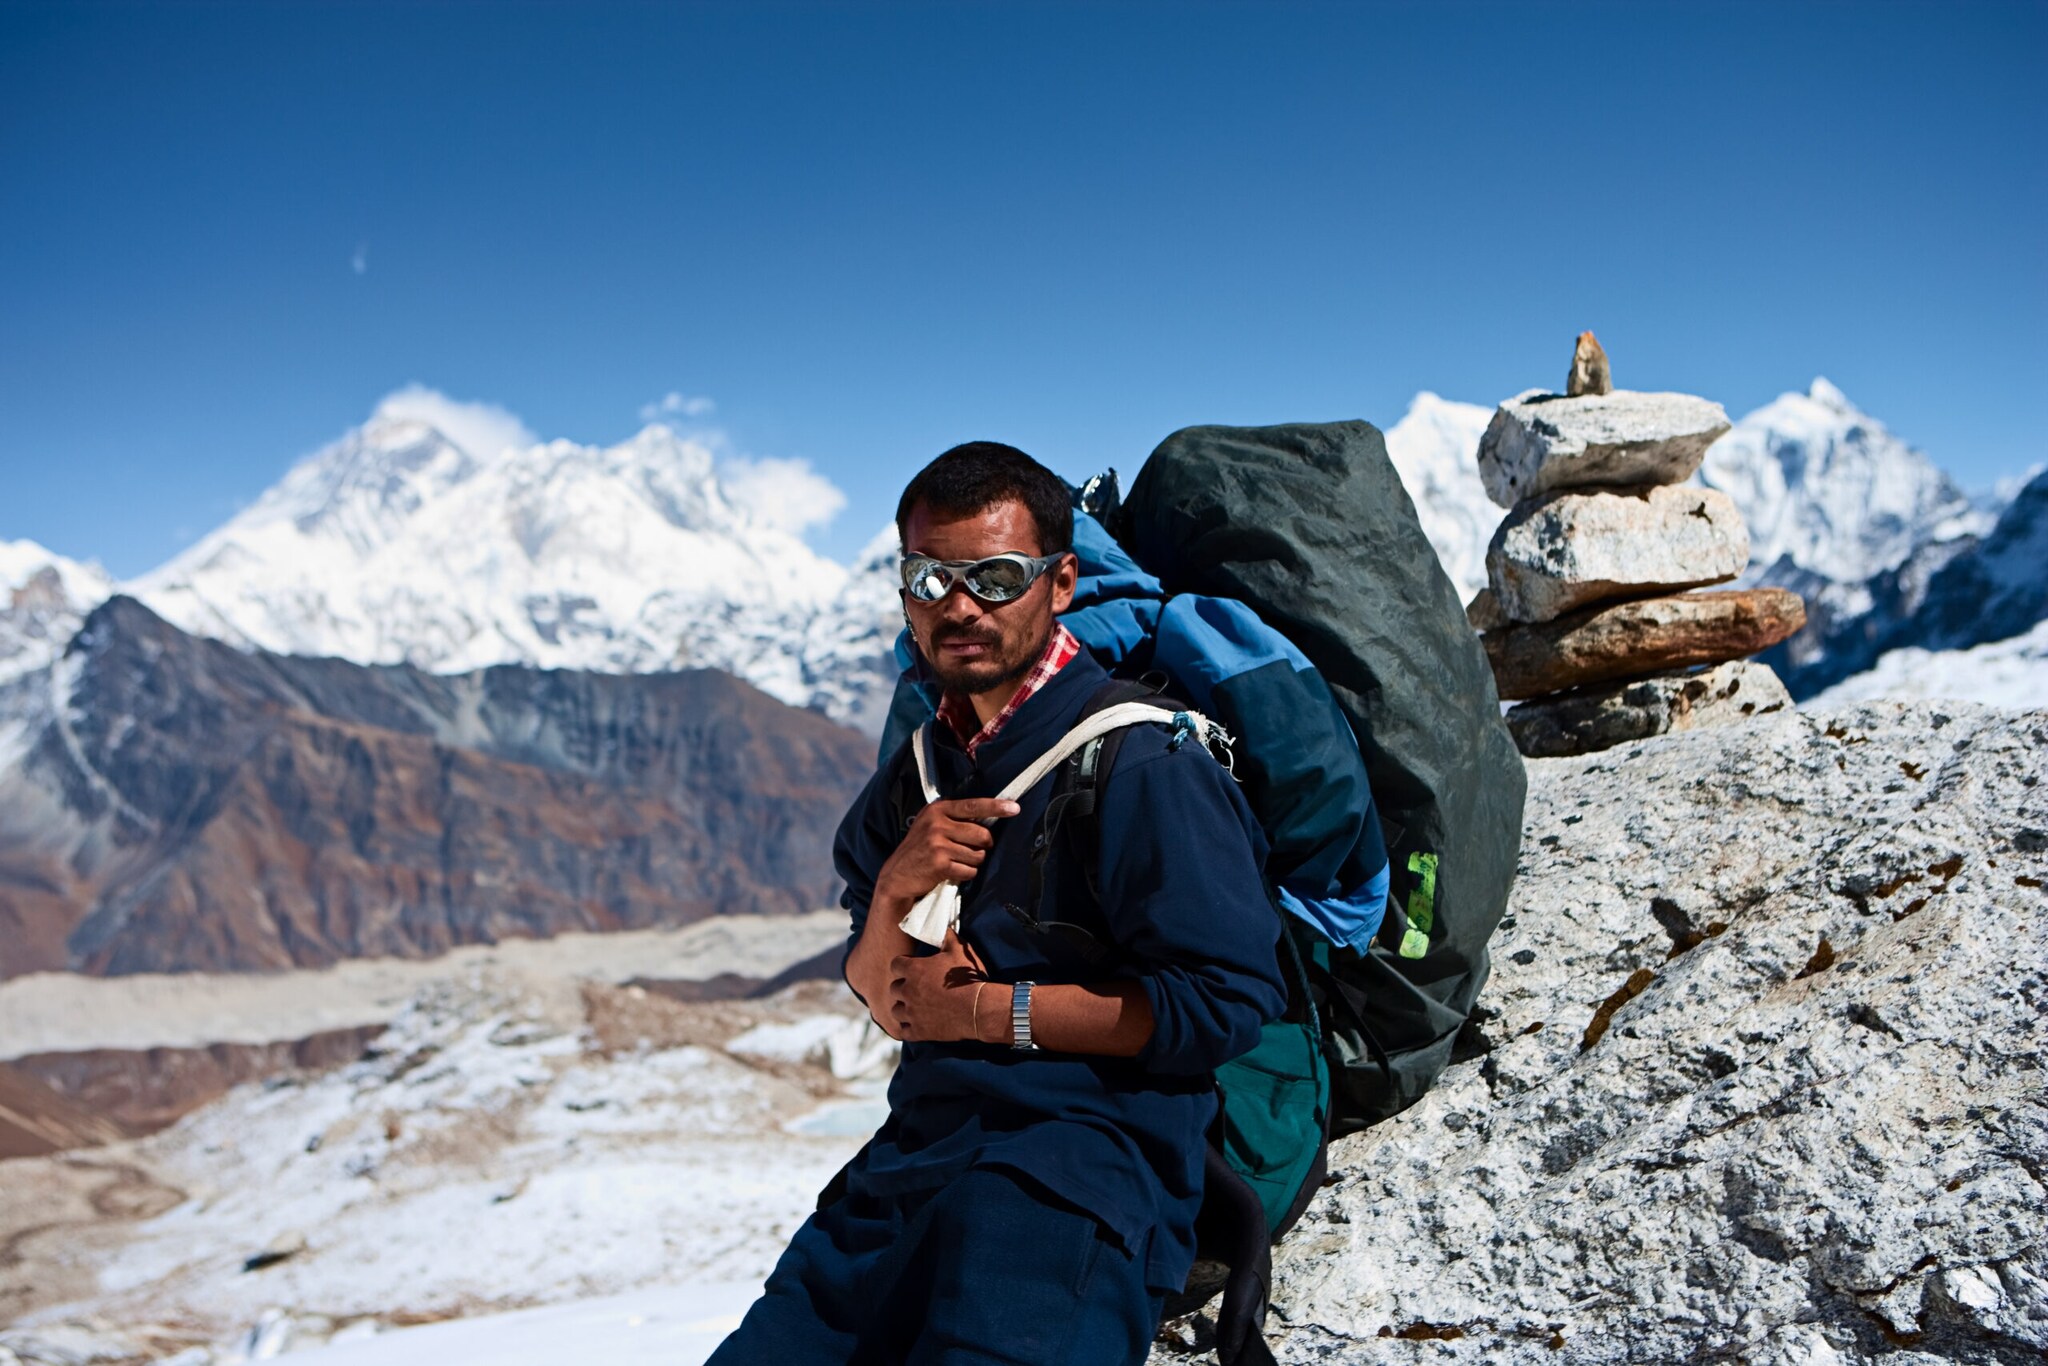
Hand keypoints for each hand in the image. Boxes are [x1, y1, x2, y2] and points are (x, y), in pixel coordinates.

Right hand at [873, 797, 1019, 906]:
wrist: (897, 876)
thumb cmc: (919, 850)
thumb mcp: (931, 826)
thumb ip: (955, 819)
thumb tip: (989, 819)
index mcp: (937, 810)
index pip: (973, 806)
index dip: (996, 807)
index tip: (1014, 808)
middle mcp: (937, 823)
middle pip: (982, 834)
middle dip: (983, 846)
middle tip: (971, 850)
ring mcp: (937, 843)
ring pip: (978, 854)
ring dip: (973, 862)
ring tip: (956, 861)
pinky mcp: (940, 863)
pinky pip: (970, 870)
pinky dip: (965, 874)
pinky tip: (951, 872)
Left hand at [888, 931, 994, 1042]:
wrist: (979, 1008)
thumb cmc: (969, 977)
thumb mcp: (960, 950)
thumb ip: (947, 937)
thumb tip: (944, 926)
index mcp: (914, 969)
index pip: (895, 965)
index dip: (903, 966)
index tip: (912, 969)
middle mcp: (908, 991)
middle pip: (893, 988)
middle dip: (903, 988)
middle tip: (916, 989)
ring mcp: (911, 1013)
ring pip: (895, 1010)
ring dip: (903, 1008)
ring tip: (915, 1008)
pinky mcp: (918, 1031)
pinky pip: (902, 1031)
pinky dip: (907, 1028)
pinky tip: (916, 1024)